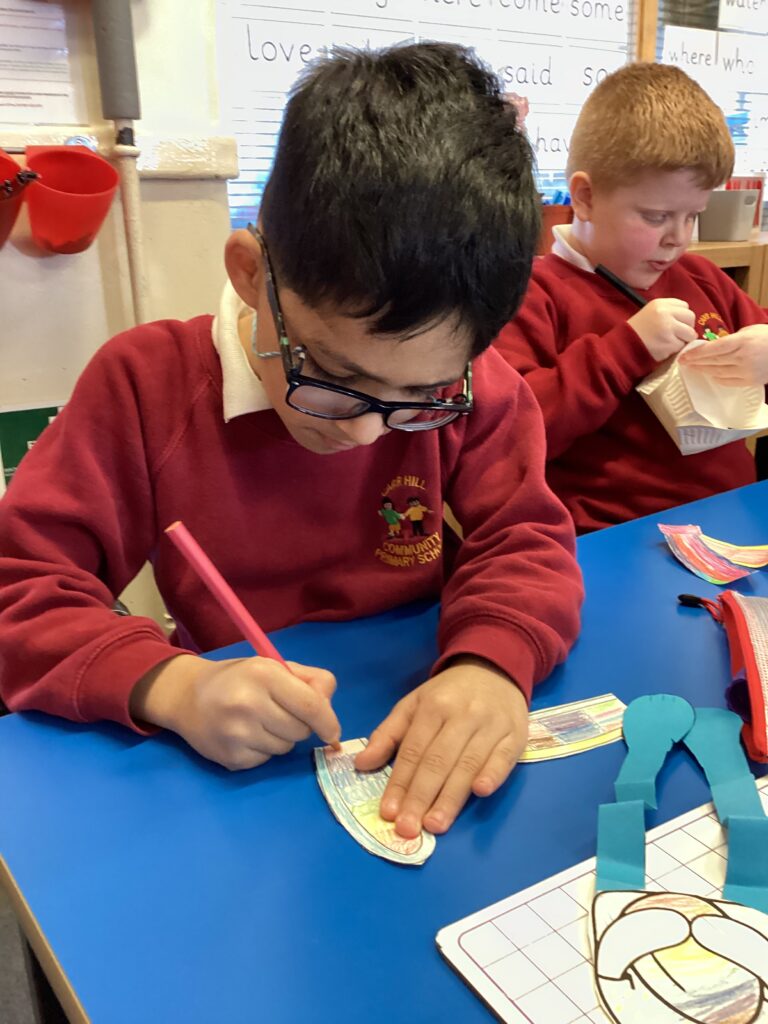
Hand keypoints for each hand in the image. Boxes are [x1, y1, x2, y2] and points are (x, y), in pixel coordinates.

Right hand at [130, 654, 339, 769]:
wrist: (187, 697)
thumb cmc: (238, 679)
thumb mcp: (273, 666)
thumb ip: (310, 681)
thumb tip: (329, 713)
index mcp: (264, 675)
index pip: (311, 707)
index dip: (328, 722)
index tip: (332, 732)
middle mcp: (249, 704)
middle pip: (301, 731)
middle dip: (300, 725)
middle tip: (280, 713)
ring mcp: (237, 734)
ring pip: (285, 748)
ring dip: (281, 738)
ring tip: (260, 722)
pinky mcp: (231, 758)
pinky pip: (266, 760)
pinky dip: (263, 750)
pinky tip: (246, 735)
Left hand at [355, 656, 528, 837]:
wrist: (494, 668)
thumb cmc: (448, 694)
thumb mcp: (414, 704)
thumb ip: (388, 734)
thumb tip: (361, 764)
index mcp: (433, 707)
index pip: (413, 751)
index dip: (399, 782)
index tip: (388, 812)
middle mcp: (462, 715)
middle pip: (438, 760)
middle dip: (421, 796)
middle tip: (408, 829)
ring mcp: (491, 725)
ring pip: (468, 764)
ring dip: (451, 797)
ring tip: (434, 825)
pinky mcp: (515, 734)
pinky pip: (504, 757)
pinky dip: (493, 774)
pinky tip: (480, 792)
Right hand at [628, 298, 696, 360]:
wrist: (623, 346)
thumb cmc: (637, 331)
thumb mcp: (650, 313)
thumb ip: (668, 312)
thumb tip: (688, 321)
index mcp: (660, 303)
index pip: (684, 305)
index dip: (682, 316)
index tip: (675, 324)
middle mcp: (665, 312)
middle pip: (690, 317)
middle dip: (687, 327)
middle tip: (677, 335)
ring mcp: (668, 327)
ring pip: (690, 332)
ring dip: (683, 339)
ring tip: (670, 342)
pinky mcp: (669, 342)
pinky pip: (682, 346)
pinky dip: (676, 349)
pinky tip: (665, 349)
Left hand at [677, 324, 767, 385]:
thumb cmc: (767, 337)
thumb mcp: (749, 331)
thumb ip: (731, 339)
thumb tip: (713, 346)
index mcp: (741, 342)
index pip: (713, 349)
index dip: (696, 353)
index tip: (684, 355)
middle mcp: (742, 357)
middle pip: (713, 362)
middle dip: (695, 362)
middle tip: (682, 362)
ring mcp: (747, 371)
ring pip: (718, 372)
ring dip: (704, 370)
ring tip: (693, 368)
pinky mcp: (750, 381)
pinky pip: (728, 381)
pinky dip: (717, 378)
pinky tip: (710, 375)